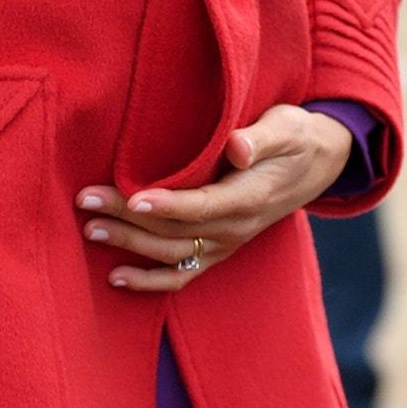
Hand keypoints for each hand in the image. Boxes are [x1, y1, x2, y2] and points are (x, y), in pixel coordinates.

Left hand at [75, 103, 351, 292]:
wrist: (318, 162)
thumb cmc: (295, 136)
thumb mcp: (287, 127)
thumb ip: (261, 138)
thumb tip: (237, 147)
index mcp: (250, 197)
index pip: (202, 206)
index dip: (168, 204)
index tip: (134, 197)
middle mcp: (236, 228)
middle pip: (176, 231)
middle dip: (129, 219)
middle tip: (88, 202)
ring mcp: (227, 243)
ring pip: (172, 255)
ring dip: (129, 245)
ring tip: (91, 229)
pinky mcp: (219, 248)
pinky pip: (183, 274)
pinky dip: (149, 281)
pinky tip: (116, 277)